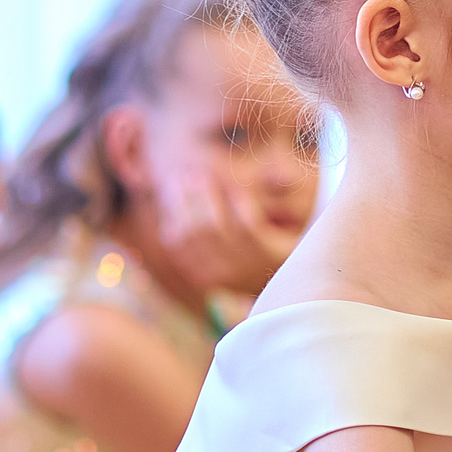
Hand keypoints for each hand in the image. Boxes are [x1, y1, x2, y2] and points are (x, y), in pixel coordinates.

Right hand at [157, 170, 298, 295]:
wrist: (295, 273)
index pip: (175, 240)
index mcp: (201, 274)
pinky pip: (247, 226)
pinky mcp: (269, 256)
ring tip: (210, 176)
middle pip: (193, 231)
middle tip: (191, 174)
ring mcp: (244, 269)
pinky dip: (240, 204)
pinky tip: (241, 192)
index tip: (173, 183)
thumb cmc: (248, 255)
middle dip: (189, 199)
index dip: (173, 208)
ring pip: (215, 227)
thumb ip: (192, 227)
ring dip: (211, 197)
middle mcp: (219, 276)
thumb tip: (156, 208)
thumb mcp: (217, 246)